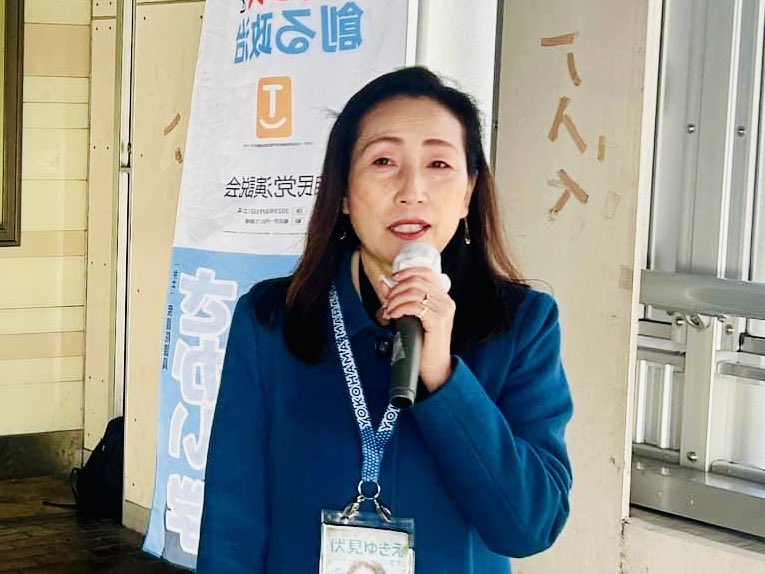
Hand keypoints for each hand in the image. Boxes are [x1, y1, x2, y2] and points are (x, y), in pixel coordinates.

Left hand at [380, 267, 453, 391]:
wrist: (435, 366)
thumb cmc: (423, 343)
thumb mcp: (411, 316)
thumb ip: (400, 299)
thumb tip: (384, 282)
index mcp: (443, 298)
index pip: (427, 273)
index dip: (408, 271)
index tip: (393, 278)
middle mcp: (446, 301)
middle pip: (417, 281)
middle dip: (397, 289)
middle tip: (387, 301)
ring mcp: (444, 310)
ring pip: (414, 292)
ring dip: (395, 300)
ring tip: (388, 311)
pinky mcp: (438, 320)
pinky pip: (414, 306)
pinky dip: (399, 308)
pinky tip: (393, 315)